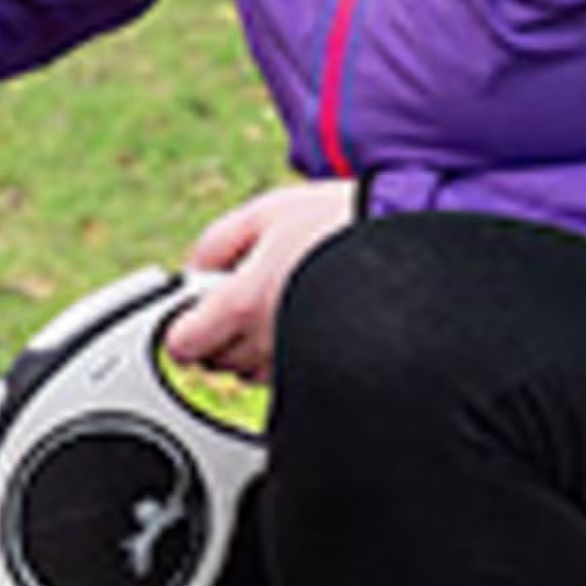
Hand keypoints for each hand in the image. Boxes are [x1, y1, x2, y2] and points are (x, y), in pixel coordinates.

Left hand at [168, 179, 354, 383]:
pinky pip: (283, 373)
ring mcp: (296, 361)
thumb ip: (216, 243)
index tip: (191, 311)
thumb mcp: (266, 212)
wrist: (404, 249)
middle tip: (241, 293)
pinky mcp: (322, 369)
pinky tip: (302, 318)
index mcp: (243, 302)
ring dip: (250, 343)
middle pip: (213, 360)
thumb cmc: (340, 224)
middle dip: (217, 330)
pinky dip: (282, 352)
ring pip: (247, 371)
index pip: (182, 344)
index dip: (181, 327)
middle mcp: (266, 342)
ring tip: (278, 301)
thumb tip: (191, 271)